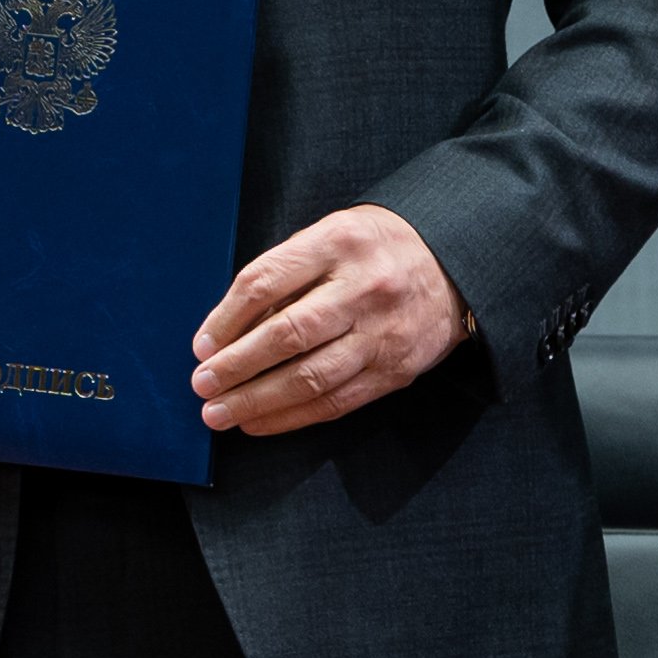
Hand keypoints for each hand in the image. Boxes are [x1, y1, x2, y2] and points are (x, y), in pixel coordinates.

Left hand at [191, 207, 470, 436]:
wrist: (455, 265)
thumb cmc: (377, 249)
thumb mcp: (334, 234)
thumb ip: (287, 273)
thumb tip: (229, 330)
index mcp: (339, 242)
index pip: (267, 282)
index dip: (226, 319)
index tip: (201, 345)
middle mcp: (363, 287)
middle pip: (287, 334)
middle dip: (236, 366)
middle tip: (201, 384)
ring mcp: (383, 333)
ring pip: (310, 377)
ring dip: (257, 401)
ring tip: (220, 413)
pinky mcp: (395, 370)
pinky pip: (336, 401)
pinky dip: (292, 417)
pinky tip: (259, 423)